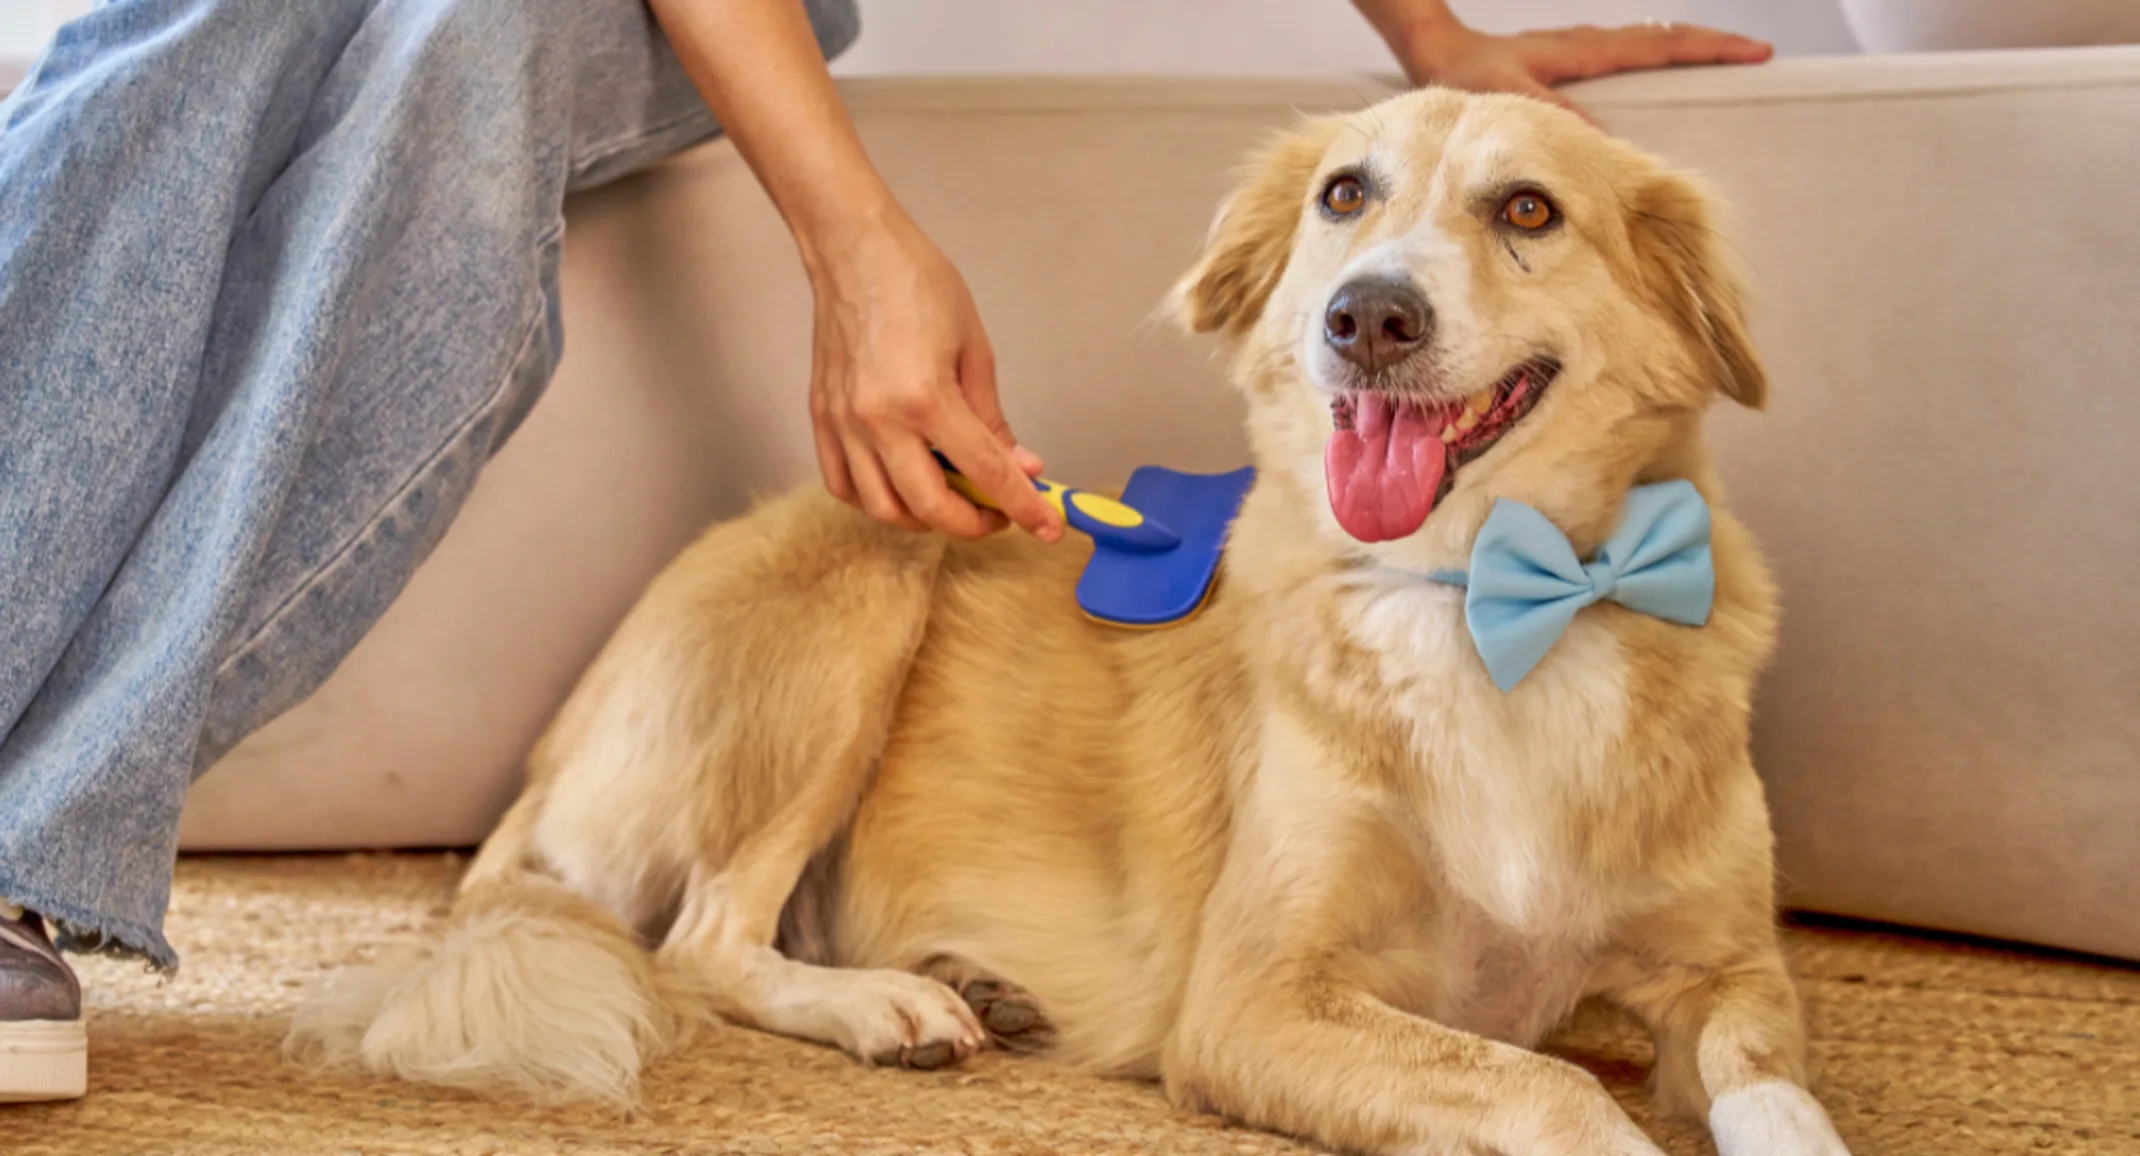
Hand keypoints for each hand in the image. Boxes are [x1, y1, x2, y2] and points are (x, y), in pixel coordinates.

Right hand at [807, 206, 1062, 542]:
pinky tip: (900, 487)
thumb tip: (1018, 467)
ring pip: (882, 508)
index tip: (1046, 527)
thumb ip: (992, 419)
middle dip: (972, 523)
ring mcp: (843, 424)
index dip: (1022, 506)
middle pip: (929, 507)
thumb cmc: (917, 284)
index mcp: (925, 398)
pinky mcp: (821, 419)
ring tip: (951, 500)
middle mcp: (878, 421)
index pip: (984, 472)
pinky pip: (842, 486)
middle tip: (997, 513)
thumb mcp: (974, 348)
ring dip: (923, 519)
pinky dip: (875, 501)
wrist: (853, 250)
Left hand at [1394, 19, 1772, 116]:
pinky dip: (1654, 61)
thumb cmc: (1468, 73)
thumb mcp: (1511, 98)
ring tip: (1726, 63)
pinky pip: (1625, 58)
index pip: (1661, 44)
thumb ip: (1553, 116)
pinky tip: (1661, 80)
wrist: (1438, 51)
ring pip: (1647, 43)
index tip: (1754, 52)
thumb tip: (1602, 140)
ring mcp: (1580, 51)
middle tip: (1758, 54)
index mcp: (1584, 51)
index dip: (1709, 49)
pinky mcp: (1567, 63)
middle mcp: (1588, 45)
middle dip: (1712, 46)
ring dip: (1686, 51)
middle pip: (1665, 38)